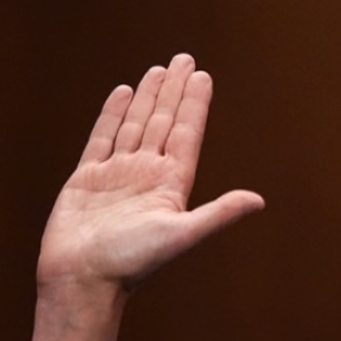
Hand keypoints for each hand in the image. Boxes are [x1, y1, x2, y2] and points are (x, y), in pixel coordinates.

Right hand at [27, 53, 263, 340]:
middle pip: (163, 122)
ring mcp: (116, 174)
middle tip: (184, 58)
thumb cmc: (131, 264)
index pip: (186, 133)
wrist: (81, 282)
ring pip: (135, 125)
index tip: (202, 76)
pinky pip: (101, 138)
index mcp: (170, 184)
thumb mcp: (180, 235)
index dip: (194, 104)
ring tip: (158, 70)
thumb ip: (218, 215)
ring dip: (147, 97)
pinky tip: (122, 93)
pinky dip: (112, 115)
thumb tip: (259, 200)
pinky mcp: (87, 179)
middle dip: (173, 90)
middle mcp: (146, 175)